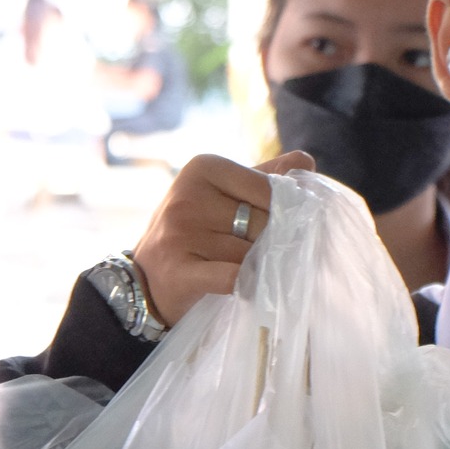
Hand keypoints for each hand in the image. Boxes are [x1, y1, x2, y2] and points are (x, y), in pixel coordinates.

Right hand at [131, 151, 313, 326]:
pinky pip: (234, 278)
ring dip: (255, 267)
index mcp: (204, 167)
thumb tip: (305, 161)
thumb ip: (264, 177)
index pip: (270, 190)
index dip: (280, 214)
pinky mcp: (179, 271)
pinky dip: (245, 285)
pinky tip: (241, 286)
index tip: (267, 226)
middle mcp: (188, 195)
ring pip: (252, 254)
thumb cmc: (196, 231)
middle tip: (250, 252)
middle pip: (263, 223)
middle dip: (267, 243)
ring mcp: (180, 232)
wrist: (145, 279)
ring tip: (237, 268)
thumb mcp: (224, 194)